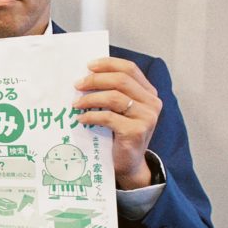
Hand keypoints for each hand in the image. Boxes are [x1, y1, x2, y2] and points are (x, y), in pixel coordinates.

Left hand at [73, 57, 162, 189]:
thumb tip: (85, 76)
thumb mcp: (119, 110)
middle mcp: (152, 102)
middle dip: (95, 80)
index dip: (108, 64)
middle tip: (77, 85)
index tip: (88, 65)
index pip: (130, 69)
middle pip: (121, 80)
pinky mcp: (136, 131)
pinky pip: (108, 117)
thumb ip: (111, 92)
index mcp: (148, 92)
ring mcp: (147, 117)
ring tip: (76, 104)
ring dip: (90, 98)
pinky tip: (81, 119)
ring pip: (114, 97)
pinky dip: (91, 116)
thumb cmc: (119, 134)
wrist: (129, 164)